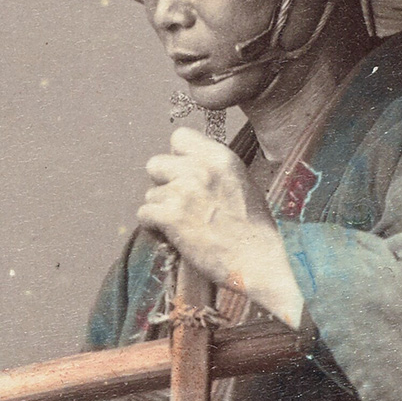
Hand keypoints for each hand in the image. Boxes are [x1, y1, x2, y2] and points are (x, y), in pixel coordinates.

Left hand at [136, 128, 304, 326]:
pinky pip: (144, 214)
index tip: (185, 175)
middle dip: (163, 184)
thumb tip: (186, 166)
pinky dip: (153, 227)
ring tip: (182, 226)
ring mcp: (184, 192)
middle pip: (155, 164)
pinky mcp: (171, 217)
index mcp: (220, 158)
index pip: (179, 137)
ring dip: (161, 210)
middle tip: (179, 203)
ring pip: (150, 194)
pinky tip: (171, 236)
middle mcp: (200, 169)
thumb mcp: (240, 183)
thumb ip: (212, 170)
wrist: (257, 262)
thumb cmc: (253, 229)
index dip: (178, 157)